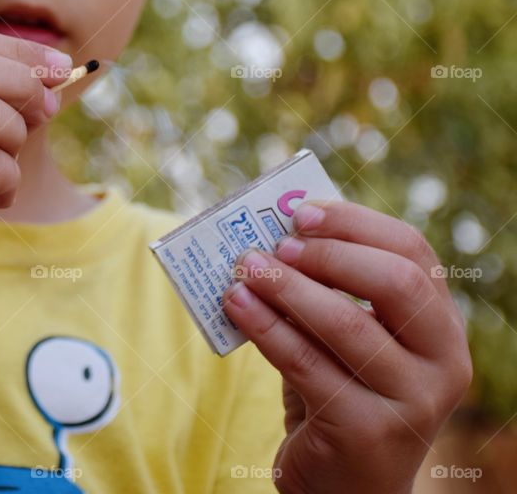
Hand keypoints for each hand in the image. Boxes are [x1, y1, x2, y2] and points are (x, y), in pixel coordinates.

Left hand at [222, 200, 471, 493]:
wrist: (342, 486)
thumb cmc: (338, 395)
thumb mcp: (344, 341)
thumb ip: (325, 293)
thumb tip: (270, 235)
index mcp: (442, 328)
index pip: (414, 254)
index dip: (355, 224)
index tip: (301, 211)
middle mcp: (442, 364)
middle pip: (396, 282)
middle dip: (328, 254)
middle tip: (275, 244)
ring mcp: (411, 402)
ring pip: (345, 322)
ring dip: (284, 287)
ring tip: (243, 269)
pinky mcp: (367, 431)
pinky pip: (305, 363)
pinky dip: (264, 326)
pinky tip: (235, 304)